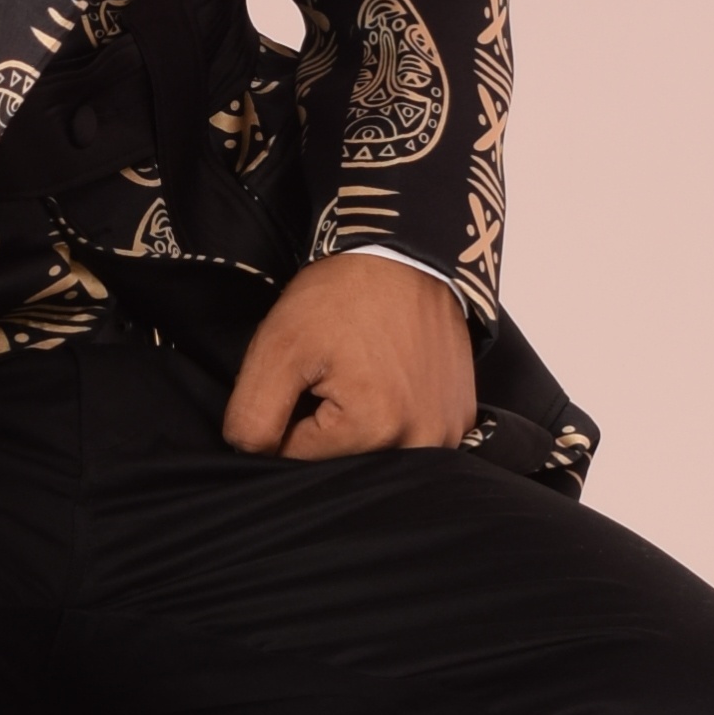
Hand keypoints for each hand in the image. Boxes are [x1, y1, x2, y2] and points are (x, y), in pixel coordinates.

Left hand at [221, 252, 475, 461]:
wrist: (405, 252)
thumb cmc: (341, 296)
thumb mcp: (278, 348)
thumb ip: (252, 416)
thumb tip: (253, 458)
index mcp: (376, 431)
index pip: (299, 459)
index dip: (287, 419)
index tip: (304, 377)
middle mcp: (423, 443)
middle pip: (342, 462)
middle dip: (323, 426)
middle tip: (331, 374)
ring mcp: (449, 432)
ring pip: (375, 456)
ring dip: (358, 426)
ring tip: (362, 376)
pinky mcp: (461, 418)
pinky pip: (411, 439)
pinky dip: (393, 420)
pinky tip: (388, 382)